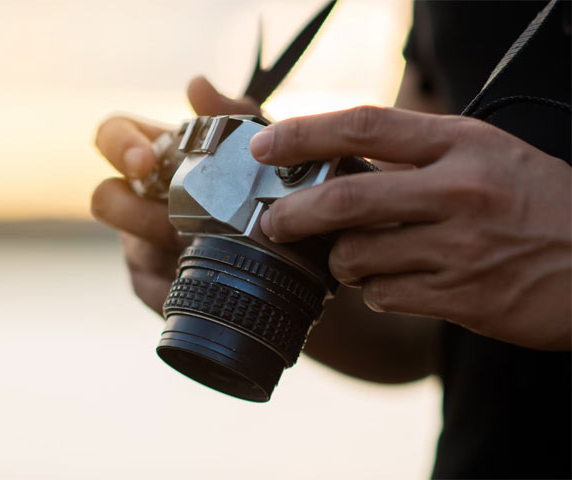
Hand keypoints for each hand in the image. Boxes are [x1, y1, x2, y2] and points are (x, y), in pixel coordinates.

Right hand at [92, 76, 260, 314]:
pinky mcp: (153, 283)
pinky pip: (153, 288)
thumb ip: (231, 116)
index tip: (144, 161)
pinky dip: (178, 287)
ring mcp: (144, 242)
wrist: (294, 255)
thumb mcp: (258, 152)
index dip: (119, 145)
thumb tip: (195, 84)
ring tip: (199, 248)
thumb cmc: (264, 191)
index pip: (114, 136)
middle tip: (170, 219)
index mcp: (160, 156)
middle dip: (131, 209)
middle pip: (105, 197)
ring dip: (163, 250)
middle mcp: (143, 197)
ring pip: (130, 246)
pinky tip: (207, 284)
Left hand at [250, 106, 570, 349]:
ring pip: (358, 257)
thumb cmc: (536, 200)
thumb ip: (416, 155)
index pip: (365, 126)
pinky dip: (374, 292)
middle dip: (293, 214)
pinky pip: (386, 296)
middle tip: (272, 222)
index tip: (263, 144)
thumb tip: (337, 161)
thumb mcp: (485, 155)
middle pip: (345, 199)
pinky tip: (393, 284)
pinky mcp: (465, 298)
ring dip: (340, 261)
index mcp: (461, 144)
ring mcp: (461, 248)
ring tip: (354, 257)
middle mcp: (458, 191)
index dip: (304, 133)